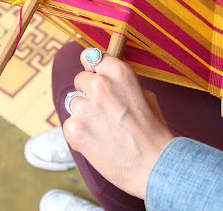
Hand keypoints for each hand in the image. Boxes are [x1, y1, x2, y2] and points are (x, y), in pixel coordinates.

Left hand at [63, 49, 174, 199]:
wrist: (153, 165)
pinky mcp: (74, 129)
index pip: (91, 57)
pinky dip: (79, 133)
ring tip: (104, 130)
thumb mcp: (145, 95)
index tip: (94, 75)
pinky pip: (69, 125)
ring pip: (74, 104)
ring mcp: (84, 107)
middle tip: (104, 111)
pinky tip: (97, 142)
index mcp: (119, 72)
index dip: (93, 69)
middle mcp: (99, 84)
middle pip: (80, 80)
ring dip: (84, 115)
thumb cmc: (153, 132)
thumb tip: (106, 78)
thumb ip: (121, 83)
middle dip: (88, 93)